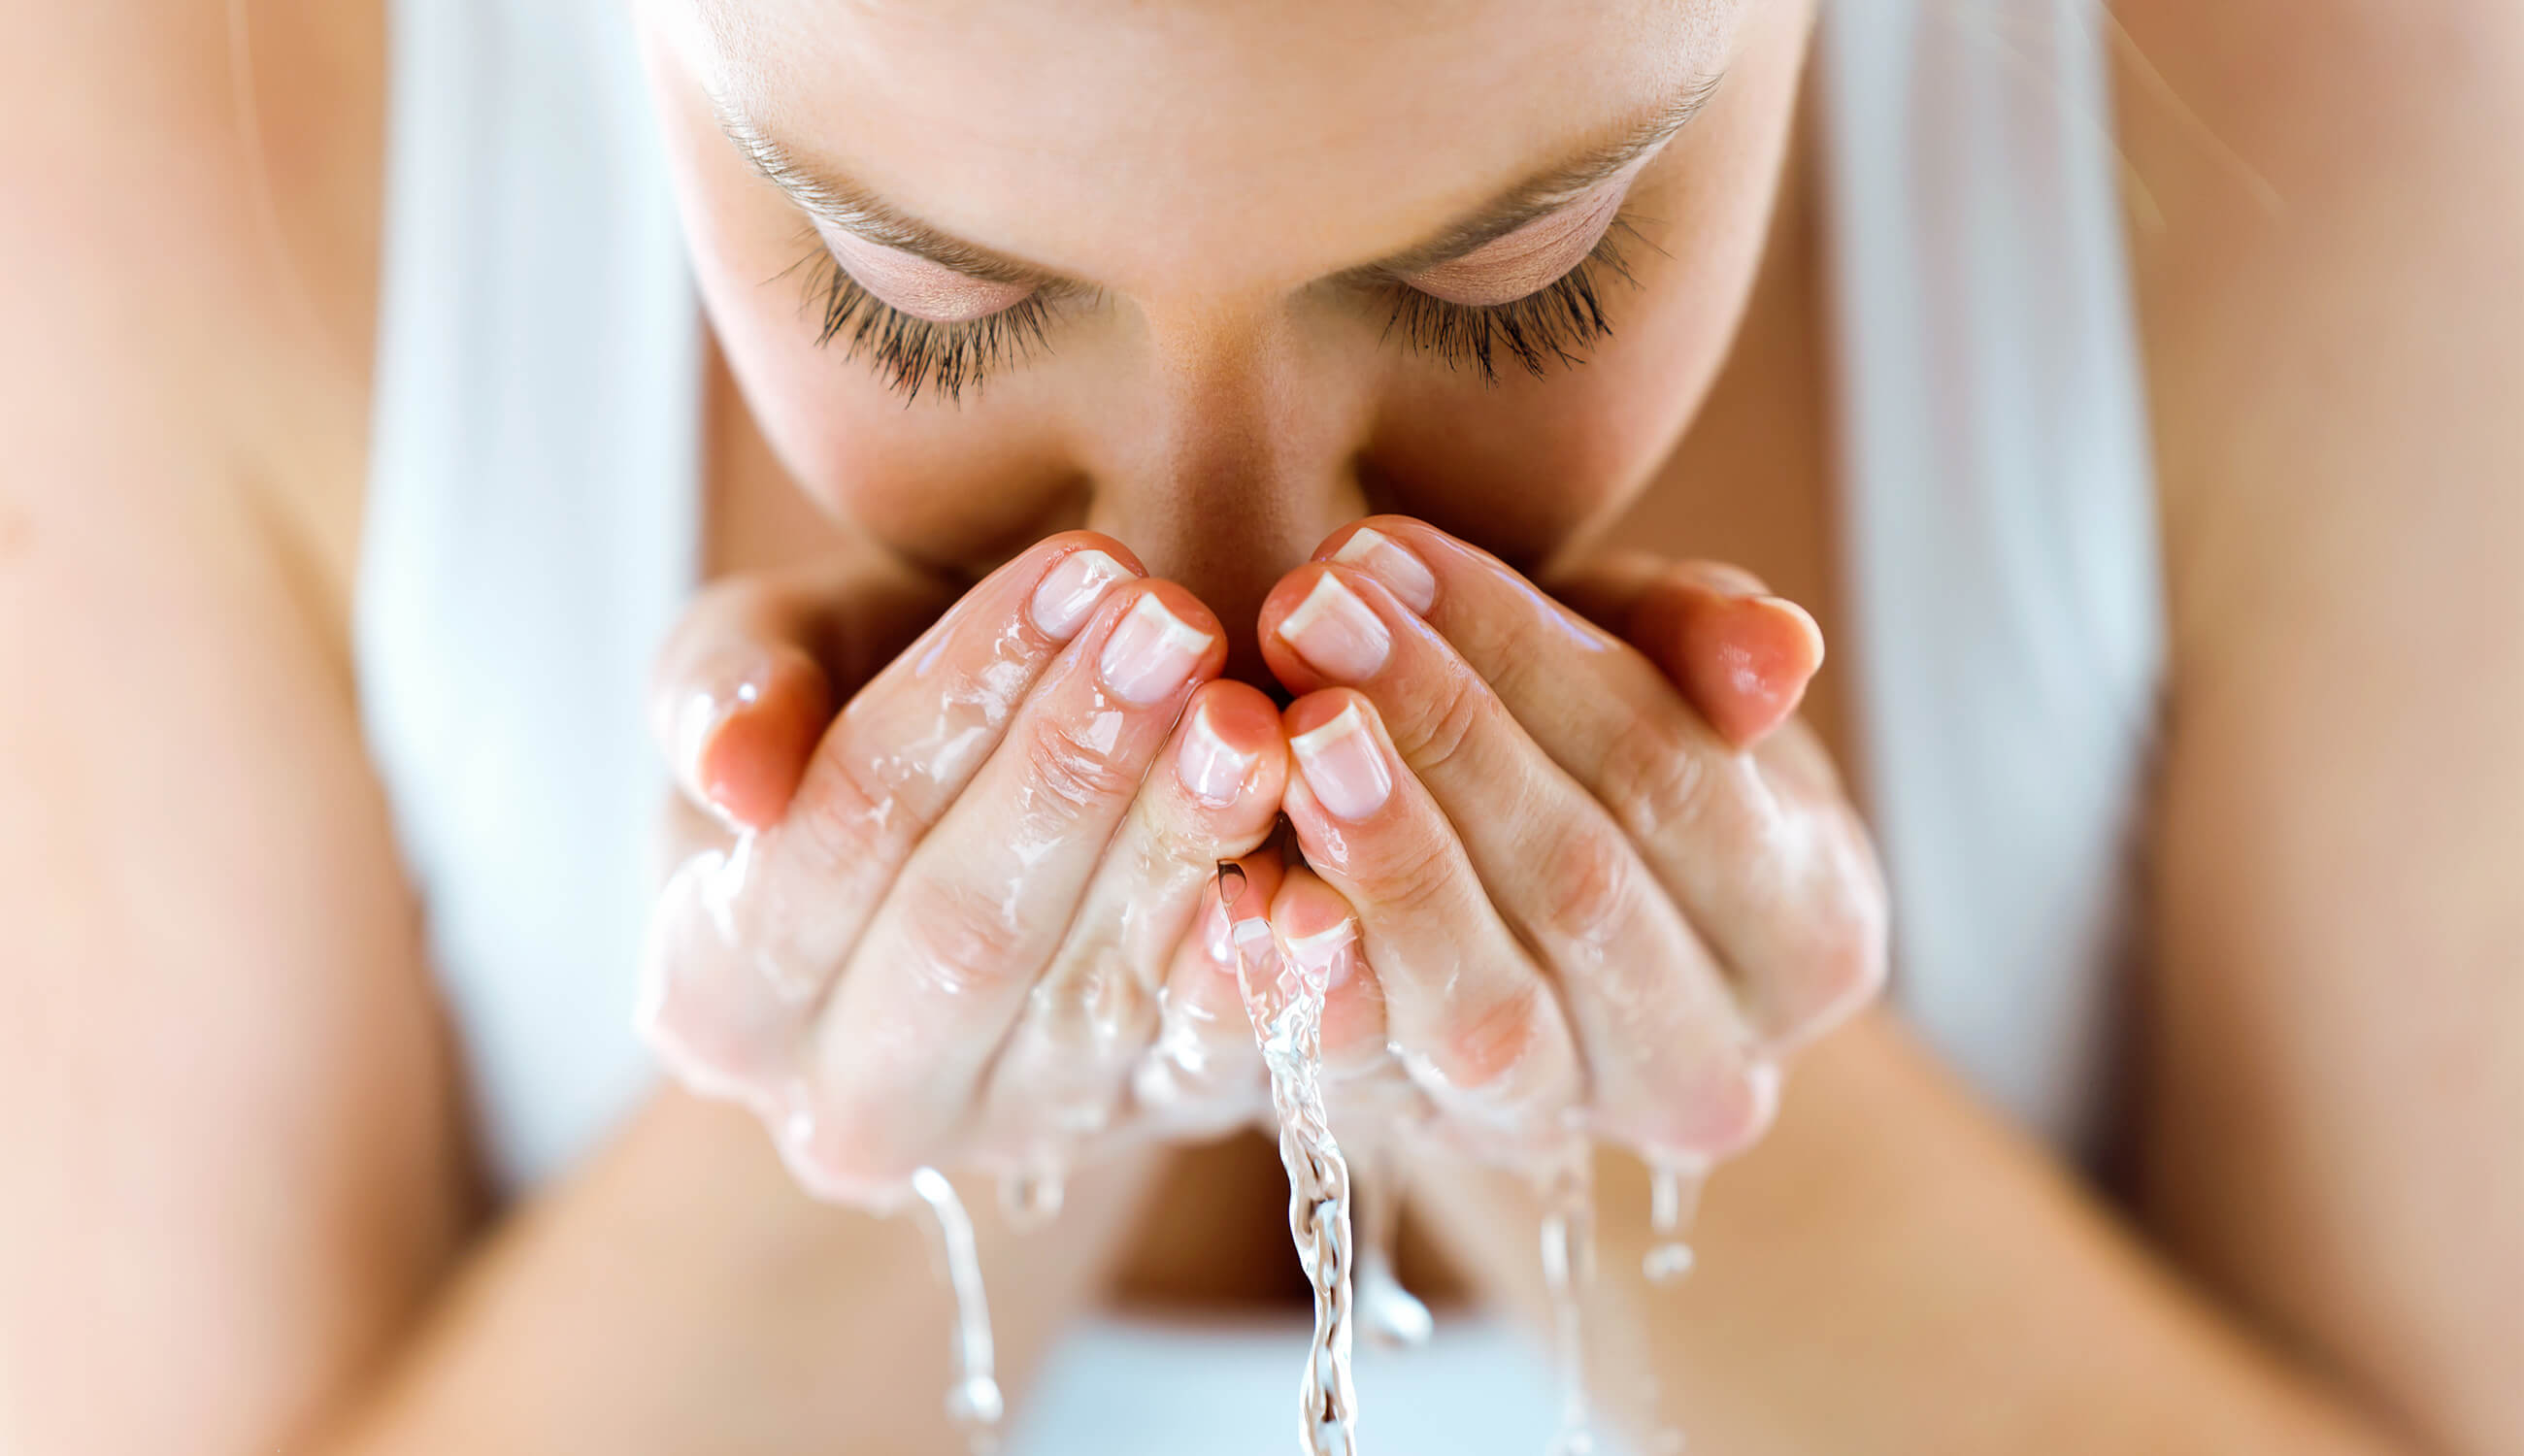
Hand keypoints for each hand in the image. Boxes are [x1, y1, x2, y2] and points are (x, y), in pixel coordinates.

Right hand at [638, 535, 1303, 1204]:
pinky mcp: (1151, 1127)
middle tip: (1175, 625)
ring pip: (1096, 996)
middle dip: (1076, 767)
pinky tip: (1315, 883)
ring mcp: (1011, 1133)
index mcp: (715, 998)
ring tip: (1252, 714)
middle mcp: (853, 1105)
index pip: (840, 834)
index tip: (1070, 568)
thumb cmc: (857, 705)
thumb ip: (722, 687)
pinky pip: (1215, 1067)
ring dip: (1183, 846)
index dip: (955, 699)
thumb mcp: (766, 658)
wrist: (982, 819)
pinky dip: (1270, 981)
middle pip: (967, 931)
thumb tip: (734, 777)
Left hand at [1254, 518, 1887, 1166]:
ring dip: (1380, 859)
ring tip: (1288, 730)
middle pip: (1579, 889)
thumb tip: (1779, 653)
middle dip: (1437, 733)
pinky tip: (1243, 890)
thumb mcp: (1654, 665)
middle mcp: (1706, 1070)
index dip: (1529, 659)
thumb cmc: (1591, 749)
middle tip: (1309, 610)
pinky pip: (1366, 1086)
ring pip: (1484, 1010)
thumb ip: (1705, 642)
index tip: (1390, 550)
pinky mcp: (1426, 1149)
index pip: (1676, 779)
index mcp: (1809, 938)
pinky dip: (1306, 989)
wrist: (1507, 911)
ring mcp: (1563, 1126)